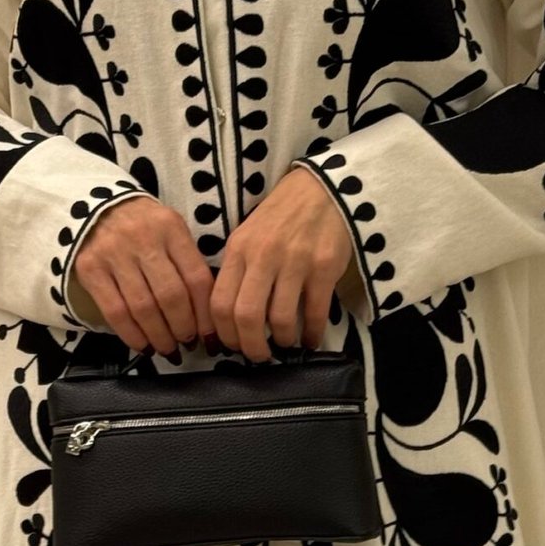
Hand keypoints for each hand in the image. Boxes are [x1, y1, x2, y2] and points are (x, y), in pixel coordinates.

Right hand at [70, 196, 216, 354]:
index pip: (196, 279)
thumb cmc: (142, 226)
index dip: (206, 315)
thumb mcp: (170, 233)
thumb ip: (187, 265)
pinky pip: (115, 312)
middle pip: (171, 296)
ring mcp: (113, 253)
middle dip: (183, 329)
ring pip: (143, 308)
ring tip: (167, 349)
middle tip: (187, 344)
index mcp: (171, 228)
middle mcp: (142, 238)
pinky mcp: (90, 268)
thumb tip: (204, 317)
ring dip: (159, 337)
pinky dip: (132, 335)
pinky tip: (143, 346)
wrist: (94, 204)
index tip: (209, 337)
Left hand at [210, 166, 355, 360]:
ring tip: (286, 343)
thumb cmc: (282, 216)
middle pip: (246, 317)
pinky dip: (312, 334)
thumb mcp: (248, 236)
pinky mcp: (324, 268)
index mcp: (239, 250)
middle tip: (260, 356)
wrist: (322, 190)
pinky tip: (311, 339)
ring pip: (280, 319)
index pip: (220, 303)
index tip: (233, 345)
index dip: (225, 334)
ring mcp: (295, 263)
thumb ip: (238, 270)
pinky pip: (314, 313)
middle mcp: (263, 257)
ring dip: (283, 340)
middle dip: (252, 347)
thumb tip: (230, 316)